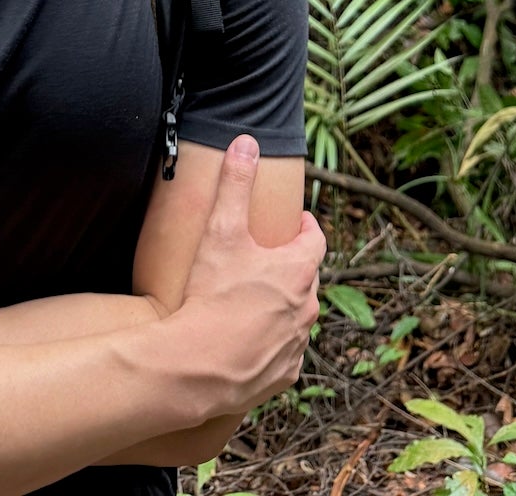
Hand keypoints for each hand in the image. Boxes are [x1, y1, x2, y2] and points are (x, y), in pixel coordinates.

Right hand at [172, 135, 324, 418]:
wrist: (199, 365)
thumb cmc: (212, 294)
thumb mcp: (221, 230)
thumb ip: (235, 183)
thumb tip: (247, 141)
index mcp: (299, 269)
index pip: (315, 239)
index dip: (306, 228)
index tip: (296, 223)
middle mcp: (307, 306)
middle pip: (307, 278)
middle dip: (292, 268)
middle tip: (268, 261)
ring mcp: (297, 343)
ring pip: (298, 318)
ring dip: (283, 307)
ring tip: (256, 302)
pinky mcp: (284, 374)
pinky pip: (284, 353)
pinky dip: (273, 344)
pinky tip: (250, 342)